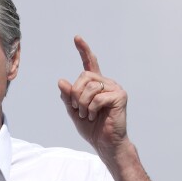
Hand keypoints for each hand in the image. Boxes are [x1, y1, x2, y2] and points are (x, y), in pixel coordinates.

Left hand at [58, 35, 129, 160]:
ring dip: (83, 104)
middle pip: (83, 77)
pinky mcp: (119, 96)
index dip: (83, 51)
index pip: (89, 64)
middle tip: (79, 109)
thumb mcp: (74, 111)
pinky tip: (95, 116)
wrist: (105, 143)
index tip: (76, 38)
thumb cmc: (92, 128)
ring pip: (90, 87)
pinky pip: (98, 97)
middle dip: (75, 95)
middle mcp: (106, 83)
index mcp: (96, 85)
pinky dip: (92, 109)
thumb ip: (68, 97)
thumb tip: (61, 81)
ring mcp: (114, 88)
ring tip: (88, 115)